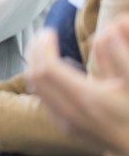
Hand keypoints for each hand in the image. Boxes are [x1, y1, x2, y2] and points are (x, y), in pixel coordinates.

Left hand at [27, 25, 128, 155]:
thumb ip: (121, 56)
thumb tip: (113, 28)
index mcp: (87, 99)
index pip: (48, 68)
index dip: (44, 46)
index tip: (51, 32)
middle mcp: (71, 112)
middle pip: (36, 75)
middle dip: (36, 50)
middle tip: (45, 35)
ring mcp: (65, 122)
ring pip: (35, 86)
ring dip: (35, 63)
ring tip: (44, 47)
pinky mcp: (65, 126)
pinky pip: (42, 97)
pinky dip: (40, 78)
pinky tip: (50, 67)